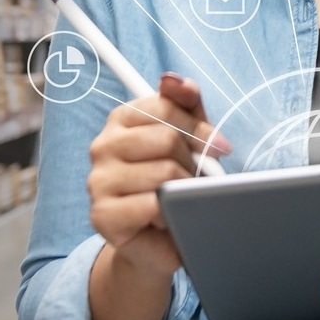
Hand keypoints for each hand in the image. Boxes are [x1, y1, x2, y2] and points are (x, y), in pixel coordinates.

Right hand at [88, 73, 231, 279]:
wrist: (157, 240)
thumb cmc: (173, 181)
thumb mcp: (187, 135)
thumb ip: (185, 102)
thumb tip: (171, 78)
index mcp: (121, 118)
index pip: (166, 106)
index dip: (199, 127)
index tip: (221, 146)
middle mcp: (103, 144)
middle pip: (167, 138)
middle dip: (193, 161)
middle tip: (197, 179)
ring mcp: (98, 180)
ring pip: (163, 172)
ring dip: (185, 189)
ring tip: (181, 198)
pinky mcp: (102, 214)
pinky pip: (153, 205)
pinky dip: (171, 213)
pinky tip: (168, 218)